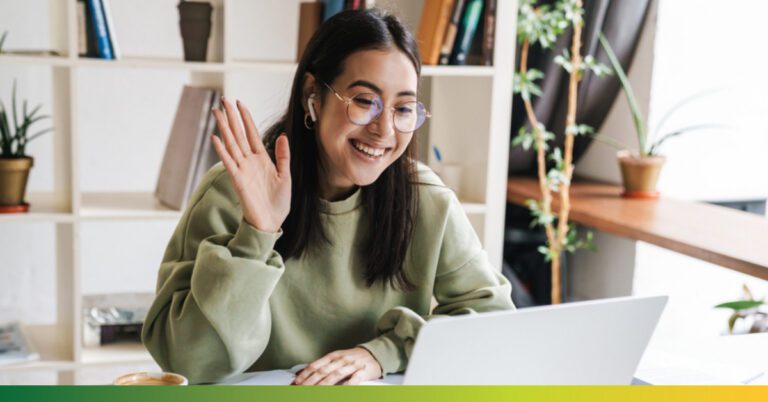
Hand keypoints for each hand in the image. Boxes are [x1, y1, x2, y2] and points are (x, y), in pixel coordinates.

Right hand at [211, 98, 290, 232]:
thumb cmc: (278, 202)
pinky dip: (222, 150)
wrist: (271, 222)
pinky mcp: (238, 180)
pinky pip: (229, 163)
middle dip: (231, 117)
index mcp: (262, 159)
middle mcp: (249, 162)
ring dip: (224, 128)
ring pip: (231, 144)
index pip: (252, 134)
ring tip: (216, 112)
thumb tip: (283, 136)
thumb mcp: (285, 175)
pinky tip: (216, 138)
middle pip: (238, 134)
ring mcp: (242, 170)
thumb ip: (283, 156)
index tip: (240, 103)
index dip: (246, 118)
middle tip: (223, 99)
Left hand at [291, 347, 382, 385]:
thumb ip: (324, 365)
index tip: (296, 383)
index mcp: (333, 356)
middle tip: (301, 390)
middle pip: (323, 371)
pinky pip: (355, 379)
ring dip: (324, 384)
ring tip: (316, 392)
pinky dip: (348, 384)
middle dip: (310, 382)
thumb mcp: (337, 358)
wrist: (374, 353)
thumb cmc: (353, 358)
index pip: (316, 365)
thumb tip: (306, 373)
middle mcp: (341, 359)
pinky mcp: (364, 371)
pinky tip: (342, 390)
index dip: (305, 374)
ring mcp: (352, 365)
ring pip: (336, 375)